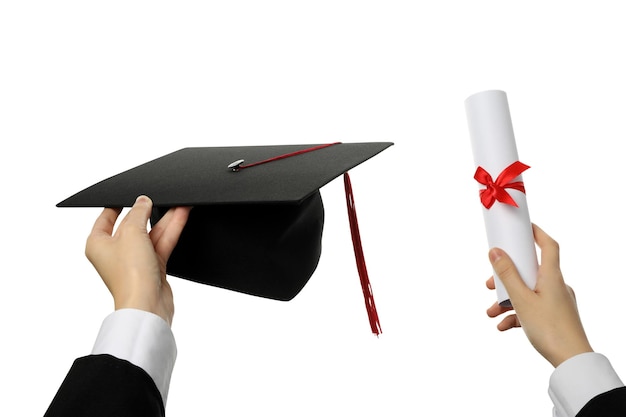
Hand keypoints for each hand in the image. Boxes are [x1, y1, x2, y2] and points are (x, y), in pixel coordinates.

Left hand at [85, 195, 190, 325]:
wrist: (147, 305)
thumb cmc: (130, 275)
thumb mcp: (132, 232)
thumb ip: (138, 212)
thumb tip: (143, 201)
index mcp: (97, 244)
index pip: (105, 218)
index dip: (116, 204)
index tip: (127, 194)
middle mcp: (115, 252)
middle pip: (133, 224)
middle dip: (149, 211)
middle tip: (161, 197)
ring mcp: (135, 260)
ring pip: (151, 233)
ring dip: (166, 220)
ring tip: (180, 204)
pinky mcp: (153, 268)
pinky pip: (162, 243)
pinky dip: (171, 230)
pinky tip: (181, 217)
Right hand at [485, 224, 592, 367]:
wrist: (571, 360)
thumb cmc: (550, 328)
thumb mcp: (521, 299)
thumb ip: (507, 275)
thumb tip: (496, 252)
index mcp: (551, 276)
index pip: (548, 245)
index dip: (537, 233)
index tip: (522, 228)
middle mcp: (556, 286)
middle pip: (530, 271)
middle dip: (507, 276)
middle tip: (490, 282)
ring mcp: (556, 302)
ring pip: (527, 292)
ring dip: (506, 300)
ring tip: (491, 312)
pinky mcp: (554, 317)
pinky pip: (531, 308)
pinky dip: (516, 314)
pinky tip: (502, 325)